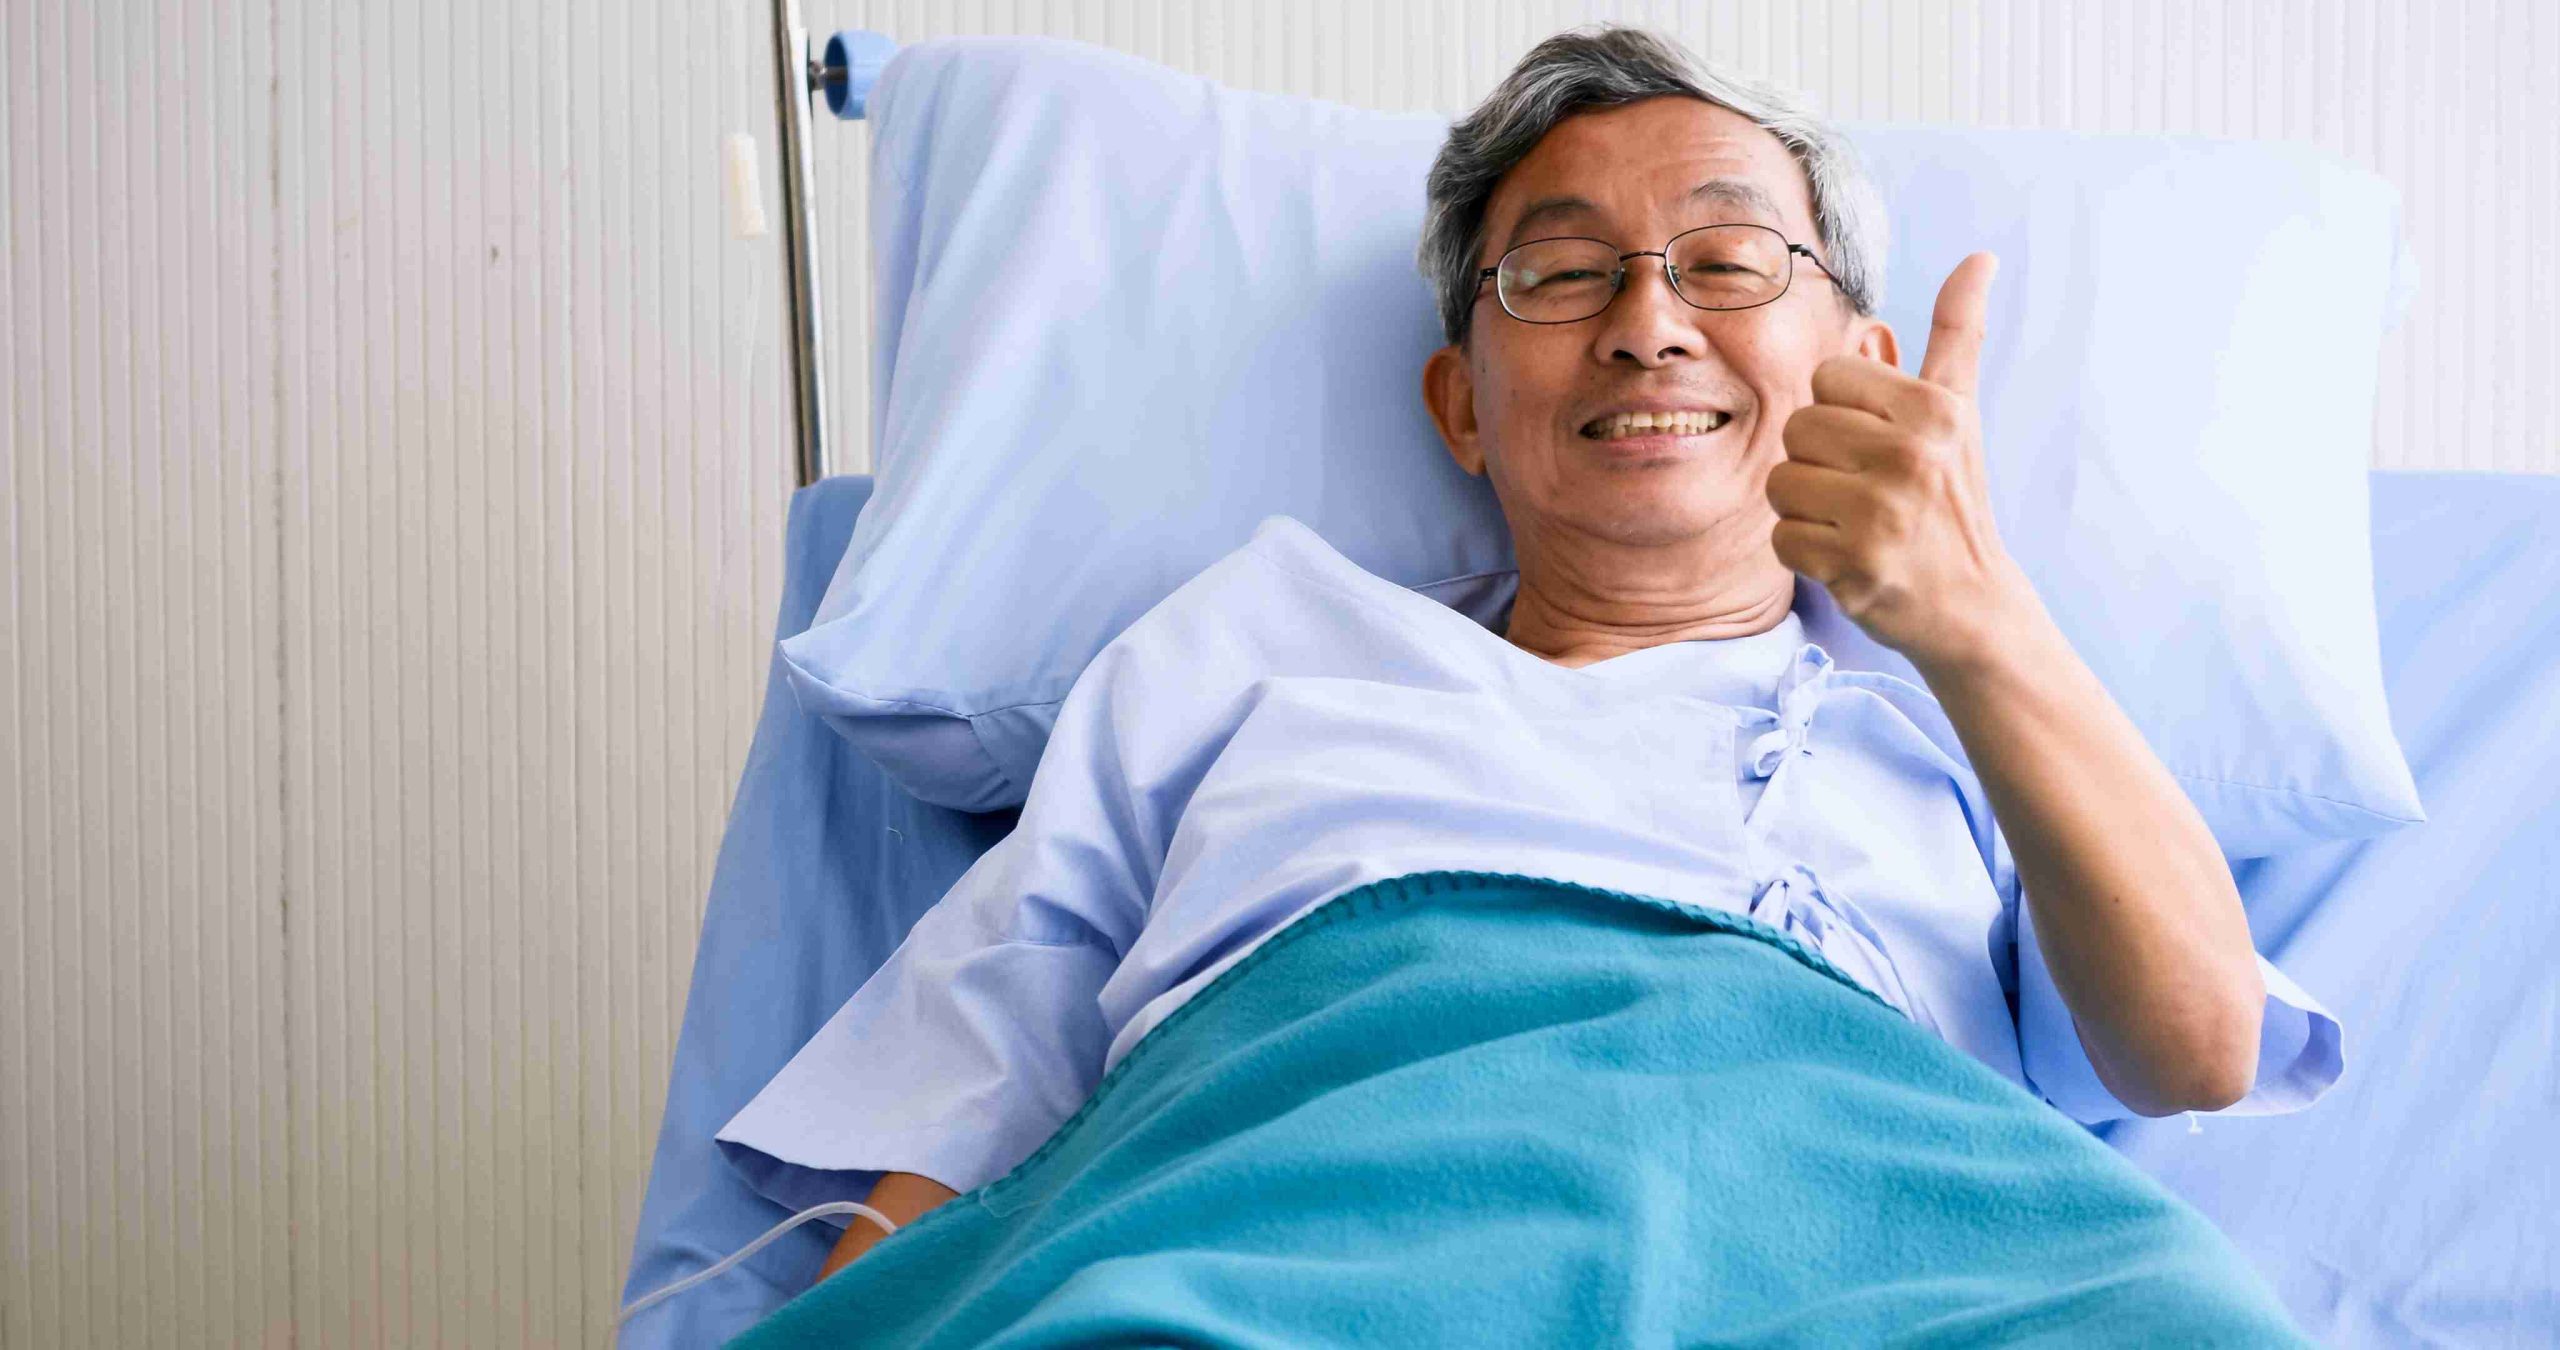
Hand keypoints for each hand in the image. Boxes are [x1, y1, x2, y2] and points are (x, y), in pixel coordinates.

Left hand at [1767, 252, 2037, 674]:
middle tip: (1865, 488)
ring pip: (1780, 482)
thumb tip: (1979, 259)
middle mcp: (1910, 457)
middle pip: (1798, 427)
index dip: (1841, 410)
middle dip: (1819, 459)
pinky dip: (1804, 551)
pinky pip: (1781, 538)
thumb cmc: (1953, 499)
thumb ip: (1959, 334)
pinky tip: (1845, 556)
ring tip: (1853, 521)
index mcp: (1933, 410)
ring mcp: (1881, 515)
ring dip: (1806, 507)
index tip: (1878, 442)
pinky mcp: (1853, 567)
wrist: (1971, 604)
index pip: (1828, 375)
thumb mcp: (1961, 412)